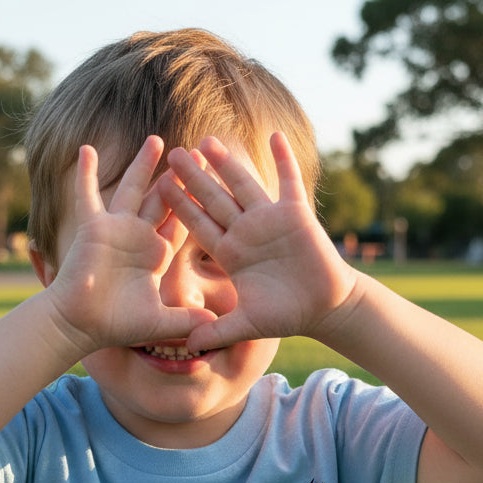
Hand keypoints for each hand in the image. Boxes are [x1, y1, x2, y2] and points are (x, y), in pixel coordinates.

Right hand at [45, 136, 215, 353]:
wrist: (80, 326)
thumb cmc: (117, 325)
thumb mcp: (160, 323)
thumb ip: (187, 321)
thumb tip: (216, 326)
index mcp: (156, 255)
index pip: (182, 223)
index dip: (197, 204)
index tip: (215, 182)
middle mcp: (139, 237)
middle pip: (164, 200)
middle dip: (179, 177)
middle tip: (196, 153)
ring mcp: (115, 229)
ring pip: (133, 190)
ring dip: (143, 165)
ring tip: (157, 140)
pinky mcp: (93, 228)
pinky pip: (87, 196)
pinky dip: (85, 174)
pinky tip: (87, 148)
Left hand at [161, 133, 356, 350]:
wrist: (322, 308)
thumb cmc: (285, 314)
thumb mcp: (246, 325)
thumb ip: (216, 331)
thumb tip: (187, 347)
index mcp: (230, 252)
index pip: (199, 225)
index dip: (180, 206)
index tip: (159, 187)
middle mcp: (246, 231)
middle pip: (214, 198)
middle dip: (194, 177)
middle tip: (172, 154)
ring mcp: (270, 219)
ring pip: (243, 185)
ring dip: (227, 163)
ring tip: (207, 141)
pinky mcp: (297, 214)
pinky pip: (289, 181)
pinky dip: (284, 159)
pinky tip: (275, 136)